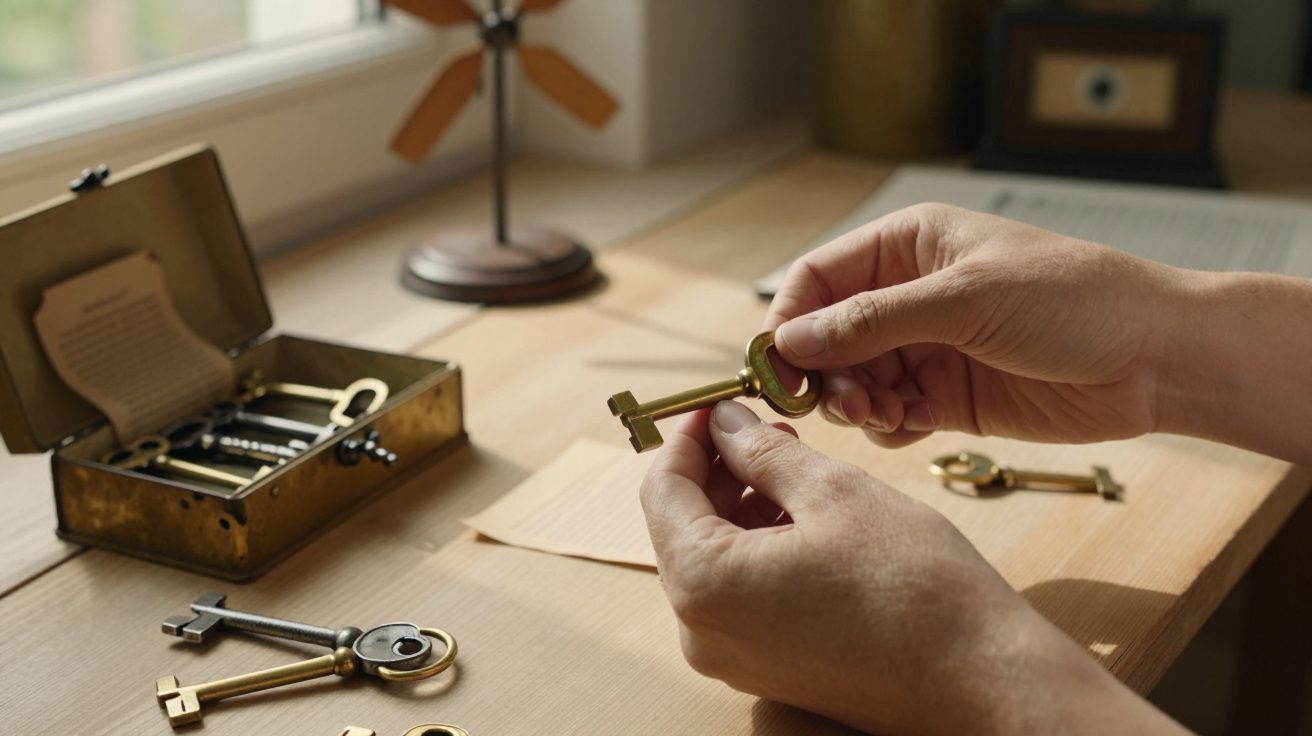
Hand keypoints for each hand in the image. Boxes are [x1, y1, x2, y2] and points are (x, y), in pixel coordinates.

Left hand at [640, 401, 1183, 734]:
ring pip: (713, 558)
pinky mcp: (766, 668)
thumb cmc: (914, 587)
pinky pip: (741, 594)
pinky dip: (760, 547)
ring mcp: (732, 657)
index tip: (716, 404)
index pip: (662, 490)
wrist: (981, 681)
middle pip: (682, 526)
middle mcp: (701, 632)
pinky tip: (804, 518)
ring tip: (795, 468)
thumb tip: (723, 423)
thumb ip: (762, 453)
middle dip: (719, 470)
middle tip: (768, 429)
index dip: (687, 438)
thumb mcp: (834, 492)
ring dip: (742, 506)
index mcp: (704, 584)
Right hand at [766, 203, 1186, 446]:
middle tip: (837, 404)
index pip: (818, 279)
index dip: (790, 321)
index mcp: (908, 246)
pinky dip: (889, 426)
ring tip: (883, 415)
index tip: (776, 367)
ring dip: (855, 404)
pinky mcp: (949, 397)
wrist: (1156, 356)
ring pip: (855, 381)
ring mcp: (929, 348)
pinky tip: (912, 425)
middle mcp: (909, 295)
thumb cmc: (1071, 300)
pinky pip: (892, 415)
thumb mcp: (964, 299)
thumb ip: (872, 321)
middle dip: (823, 372)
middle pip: (828, 337)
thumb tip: (790, 341)